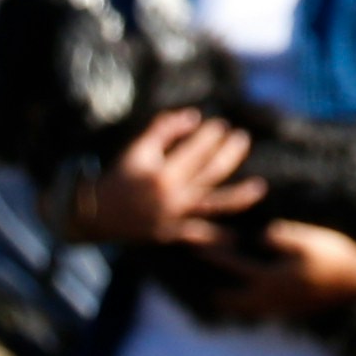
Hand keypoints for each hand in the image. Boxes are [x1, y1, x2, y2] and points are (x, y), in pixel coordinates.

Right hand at [86, 105, 264, 249]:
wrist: (95, 214)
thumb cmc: (119, 176)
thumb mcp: (138, 149)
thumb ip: (164, 129)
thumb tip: (194, 117)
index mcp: (162, 174)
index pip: (196, 150)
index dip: (211, 136)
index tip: (221, 125)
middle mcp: (172, 197)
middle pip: (211, 173)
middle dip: (230, 154)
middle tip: (242, 138)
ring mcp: (173, 217)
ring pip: (213, 205)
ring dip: (238, 196)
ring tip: (260, 188)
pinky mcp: (171, 233)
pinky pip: (198, 235)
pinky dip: (216, 238)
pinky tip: (236, 238)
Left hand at [198, 216, 355, 322]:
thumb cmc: (333, 256)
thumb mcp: (307, 240)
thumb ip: (278, 238)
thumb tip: (257, 237)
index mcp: (269, 278)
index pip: (231, 261)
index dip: (209, 248)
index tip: (189, 238)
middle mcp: (265, 298)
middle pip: (223, 295)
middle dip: (205, 281)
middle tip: (192, 271)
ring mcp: (271, 308)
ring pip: (233, 307)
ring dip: (217, 295)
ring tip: (201, 284)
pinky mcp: (279, 311)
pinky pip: (246, 311)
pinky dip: (233, 302)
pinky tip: (229, 293)